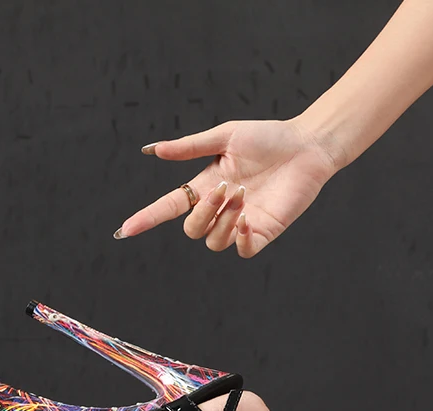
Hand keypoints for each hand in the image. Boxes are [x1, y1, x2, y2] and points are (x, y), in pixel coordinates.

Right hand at [113, 118, 344, 257]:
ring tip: (243, 194)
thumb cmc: (269, 137)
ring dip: (223, 219)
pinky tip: (247, 220)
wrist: (307, 145)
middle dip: (203, 211)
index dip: (147, 219)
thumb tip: (153, 150)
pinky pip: (241, 251)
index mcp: (205, 187)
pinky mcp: (263, 233)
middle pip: (192, 229)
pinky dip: (239, 239)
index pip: (169, 208)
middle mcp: (219, 209)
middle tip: (226, 186)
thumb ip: (190, 147)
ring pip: (214, 241)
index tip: (125, 230)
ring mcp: (240, 223)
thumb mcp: (225, 137)